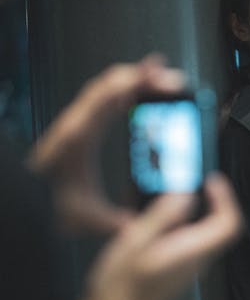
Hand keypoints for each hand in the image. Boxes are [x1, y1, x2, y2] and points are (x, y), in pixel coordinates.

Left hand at [27, 55, 186, 234]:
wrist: (26, 199)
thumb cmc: (48, 202)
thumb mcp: (84, 216)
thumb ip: (114, 222)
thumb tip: (141, 224)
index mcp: (79, 136)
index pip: (108, 97)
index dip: (134, 81)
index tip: (156, 74)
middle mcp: (77, 122)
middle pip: (113, 84)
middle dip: (145, 77)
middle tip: (173, 80)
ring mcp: (78, 120)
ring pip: (108, 87)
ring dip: (136, 81)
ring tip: (162, 81)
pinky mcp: (80, 124)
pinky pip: (104, 98)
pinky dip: (125, 90)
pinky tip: (140, 95)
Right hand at [77, 172, 241, 299]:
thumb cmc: (118, 290)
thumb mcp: (133, 241)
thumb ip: (162, 215)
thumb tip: (184, 194)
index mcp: (189, 253)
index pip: (228, 225)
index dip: (226, 198)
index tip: (211, 182)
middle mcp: (194, 262)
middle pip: (219, 226)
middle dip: (209, 199)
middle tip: (189, 183)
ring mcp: (187, 268)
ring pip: (203, 232)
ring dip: (192, 210)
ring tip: (165, 196)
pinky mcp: (176, 271)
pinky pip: (188, 241)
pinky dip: (179, 224)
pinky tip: (153, 219)